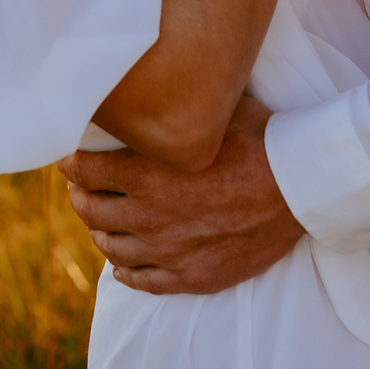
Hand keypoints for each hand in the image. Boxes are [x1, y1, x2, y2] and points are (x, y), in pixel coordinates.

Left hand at [59, 96, 303, 294]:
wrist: (301, 187)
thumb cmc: (259, 139)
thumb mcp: (210, 112)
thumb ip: (172, 110)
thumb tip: (148, 87)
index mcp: (149, 172)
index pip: (87, 170)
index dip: (71, 164)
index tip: (68, 158)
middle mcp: (151, 214)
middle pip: (93, 211)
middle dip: (81, 196)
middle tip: (81, 187)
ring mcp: (170, 250)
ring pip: (112, 248)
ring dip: (100, 233)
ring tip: (99, 221)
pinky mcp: (192, 276)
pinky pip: (144, 281)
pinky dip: (126, 271)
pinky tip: (122, 263)